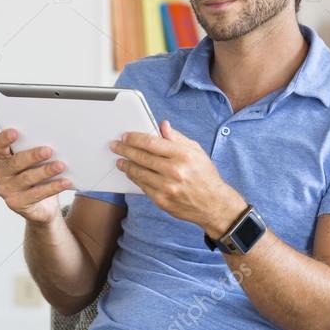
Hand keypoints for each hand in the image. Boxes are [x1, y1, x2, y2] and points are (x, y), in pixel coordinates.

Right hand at [0, 128, 69, 224]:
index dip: (4, 139)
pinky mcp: (16, 203)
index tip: (15, 132)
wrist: (43, 206)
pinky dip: (53, 187)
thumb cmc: (40, 178)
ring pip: (27, 178)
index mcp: (3, 159)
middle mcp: (1, 174)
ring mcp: (6, 190)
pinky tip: (65, 182)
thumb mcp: (37, 163)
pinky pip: (36, 194)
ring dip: (45, 171)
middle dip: (32, 156)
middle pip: (15, 162)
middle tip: (48, 150)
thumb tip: (56, 141)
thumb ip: (39, 152)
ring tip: (60, 166)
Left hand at [111, 120, 245, 233]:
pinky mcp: (162, 200)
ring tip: (120, 160)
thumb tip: (162, 126)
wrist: (213, 204)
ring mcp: (167, 187)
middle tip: (116, 146)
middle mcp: (175, 171)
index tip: (126, 136)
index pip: (152, 143)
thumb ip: (178, 138)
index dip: (135, 138)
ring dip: (126, 165)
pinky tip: (131, 173)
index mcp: (184, 155)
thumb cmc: (206, 176)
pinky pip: (142, 186)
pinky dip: (135, 178)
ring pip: (139, 173)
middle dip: (125, 150)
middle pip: (142, 157)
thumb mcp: (197, 152)